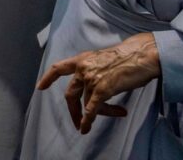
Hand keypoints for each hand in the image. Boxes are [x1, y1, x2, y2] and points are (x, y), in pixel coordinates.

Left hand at [37, 33, 160, 133]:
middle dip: (73, 110)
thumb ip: (93, 70)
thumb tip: (93, 89)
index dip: (48, 78)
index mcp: (82, 59)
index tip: (40, 87)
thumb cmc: (127, 57)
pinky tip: (86, 128)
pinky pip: (91, 109)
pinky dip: (88, 120)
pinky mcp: (102, 89)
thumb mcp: (102, 59)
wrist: (141, 55)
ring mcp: (91, 79)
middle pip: (71, 94)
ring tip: (117, 112)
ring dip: (100, 112)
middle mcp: (83, 69)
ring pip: (88, 103)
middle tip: (77, 122)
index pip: (59, 68)